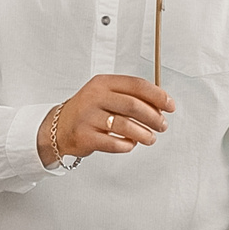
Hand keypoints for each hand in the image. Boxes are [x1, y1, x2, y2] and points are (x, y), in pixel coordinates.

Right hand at [41, 75, 173, 163]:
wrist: (58, 127)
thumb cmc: (88, 111)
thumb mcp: (105, 95)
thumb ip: (129, 97)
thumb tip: (161, 105)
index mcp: (103, 83)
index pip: (137, 85)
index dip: (158, 96)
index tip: (170, 106)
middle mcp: (94, 97)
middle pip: (133, 105)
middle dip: (154, 117)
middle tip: (162, 125)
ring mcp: (88, 117)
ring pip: (125, 126)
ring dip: (144, 134)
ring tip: (150, 138)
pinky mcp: (84, 137)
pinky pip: (114, 144)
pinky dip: (127, 146)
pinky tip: (130, 144)